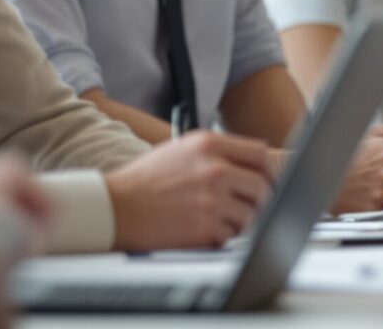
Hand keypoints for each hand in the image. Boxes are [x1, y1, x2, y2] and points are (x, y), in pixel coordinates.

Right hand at [105, 130, 277, 250]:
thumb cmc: (145, 180)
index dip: (270, 170)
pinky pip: (231, 236)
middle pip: (263, 186)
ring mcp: (210, 199)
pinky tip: (203, 231)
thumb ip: (219, 151)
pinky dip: (223, 238)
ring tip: (218, 219)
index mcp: (209, 144)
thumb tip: (256, 162)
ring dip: (241, 222)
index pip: (260, 154)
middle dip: (261, 200)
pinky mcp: (203, 228)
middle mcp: (214, 169)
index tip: (269, 181)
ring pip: (251, 215)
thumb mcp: (181, 149)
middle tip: (250, 207)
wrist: (112, 207)